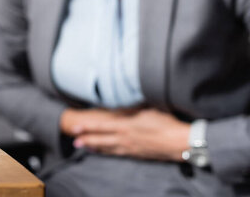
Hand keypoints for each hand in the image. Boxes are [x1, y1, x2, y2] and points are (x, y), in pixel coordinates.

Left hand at [60, 108, 189, 161]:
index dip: (87, 127)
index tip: (76, 127)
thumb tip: (123, 99)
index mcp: (125, 126)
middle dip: (86, 139)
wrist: (179, 142)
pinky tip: (103, 152)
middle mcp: (125, 138)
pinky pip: (118, 154)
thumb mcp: (147, 108)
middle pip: (101, 140)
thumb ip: (132, 106)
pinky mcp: (137, 154)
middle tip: (74, 141)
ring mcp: (130, 148)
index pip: (101, 126)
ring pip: (107, 148)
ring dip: (94, 147)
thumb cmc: (165, 122)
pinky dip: (108, 153)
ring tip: (83, 147)